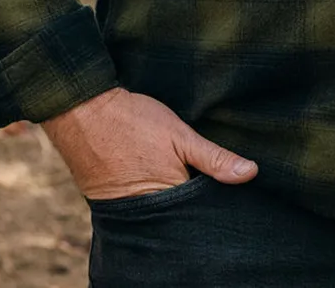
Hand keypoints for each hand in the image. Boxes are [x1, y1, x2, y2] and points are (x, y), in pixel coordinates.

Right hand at [40, 87, 257, 200]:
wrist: (83, 114)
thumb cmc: (133, 121)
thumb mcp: (179, 135)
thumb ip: (214, 158)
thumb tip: (251, 173)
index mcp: (169, 198)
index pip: (202, 214)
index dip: (218, 205)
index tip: (234, 197)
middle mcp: (149, 214)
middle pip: (183, 219)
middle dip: (197, 208)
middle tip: (211, 190)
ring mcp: (131, 212)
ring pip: (165, 215)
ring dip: (177, 204)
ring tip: (186, 184)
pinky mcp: (116, 207)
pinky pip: (146, 211)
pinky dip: (158, 202)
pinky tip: (165, 186)